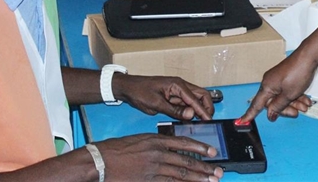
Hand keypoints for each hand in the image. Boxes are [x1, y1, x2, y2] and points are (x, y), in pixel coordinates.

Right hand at [96, 134, 223, 181]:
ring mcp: (153, 168)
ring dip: (198, 178)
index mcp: (156, 140)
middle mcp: (158, 153)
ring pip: (181, 174)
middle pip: (186, 161)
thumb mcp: (139, 140)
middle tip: (218, 172)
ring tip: (211, 181)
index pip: (184, 143)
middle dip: (204, 167)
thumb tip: (172, 150)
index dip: (200, 148)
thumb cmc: (115, 150)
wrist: (99, 161)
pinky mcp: (148, 181)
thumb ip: (156, 144)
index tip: (212, 152)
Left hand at [113, 74, 214, 120]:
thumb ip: (174, 110)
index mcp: (177, 84)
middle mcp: (181, 86)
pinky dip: (190, 110)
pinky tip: (190, 119)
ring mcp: (178, 91)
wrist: (128, 88)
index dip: (203, 110)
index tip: (208, 120)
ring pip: (195, 99)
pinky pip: (186, 103)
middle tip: (208, 120)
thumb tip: (191, 114)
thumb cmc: (140, 92)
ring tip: (201, 121)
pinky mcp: (174, 96)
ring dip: (199, 109)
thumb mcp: (156, 103)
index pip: (196, 98)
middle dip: (207, 107)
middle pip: (201, 95)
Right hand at [239, 54, 314, 122]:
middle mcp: (270, 83)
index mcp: (267, 87)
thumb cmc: (297, 72)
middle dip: (286, 109)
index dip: (250, 114)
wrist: (308, 58)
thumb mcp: (288, 95)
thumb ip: (278, 106)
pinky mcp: (286, 78)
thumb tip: (270, 114)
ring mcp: (278, 80)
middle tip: (296, 112)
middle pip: (274, 103)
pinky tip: (305, 100)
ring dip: (295, 103)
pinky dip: (297, 97)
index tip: (243, 121)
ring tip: (305, 105)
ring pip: (284, 98)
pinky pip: (288, 91)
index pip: (256, 105)